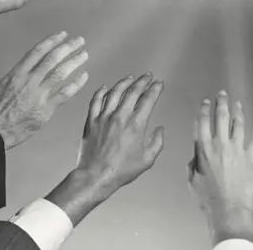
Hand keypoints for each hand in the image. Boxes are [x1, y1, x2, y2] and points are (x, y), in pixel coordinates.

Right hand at [0, 31, 88, 149]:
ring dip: (74, 62)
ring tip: (84, 55)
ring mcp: (38, 94)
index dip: (52, 41)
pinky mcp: (46, 109)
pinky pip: (65, 93)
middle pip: (52, 59)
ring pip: (60, 73)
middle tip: (79, 41)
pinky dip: (76, 84)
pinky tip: (84, 76)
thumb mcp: (0, 87)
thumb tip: (25, 70)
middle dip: (67, 47)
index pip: (37, 51)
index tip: (62, 34)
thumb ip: (16, 77)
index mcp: (17, 73)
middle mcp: (29, 80)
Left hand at [46, 73, 164, 224]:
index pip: (148, 99)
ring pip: (114, 92)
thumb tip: (161, 129)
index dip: (155, 89)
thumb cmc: (121, 170)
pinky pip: (95, 101)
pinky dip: (100, 92)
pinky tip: (105, 87)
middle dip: (142, 81)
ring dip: (124, 82)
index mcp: (136, 124)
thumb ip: (157, 142)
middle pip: (132, 91)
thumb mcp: (147, 160)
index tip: (159, 84)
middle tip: (148, 76)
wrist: (95, 176)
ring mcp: (104, 117)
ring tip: (130, 77)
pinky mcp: (91, 121)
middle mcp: (120, 116)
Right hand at [188, 91, 252, 245]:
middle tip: (223, 94)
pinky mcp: (250, 159)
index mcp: (204, 148)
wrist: (228, 209)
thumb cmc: (208, 198)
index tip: (206, 102)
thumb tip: (195, 156)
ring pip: (239, 125)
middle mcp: (221, 145)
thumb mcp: (192, 179)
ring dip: (238, 112)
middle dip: (222, 103)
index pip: (202, 122)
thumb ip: (193, 163)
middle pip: (221, 117)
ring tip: (238, 104)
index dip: (204, 109)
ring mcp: (237, 150)